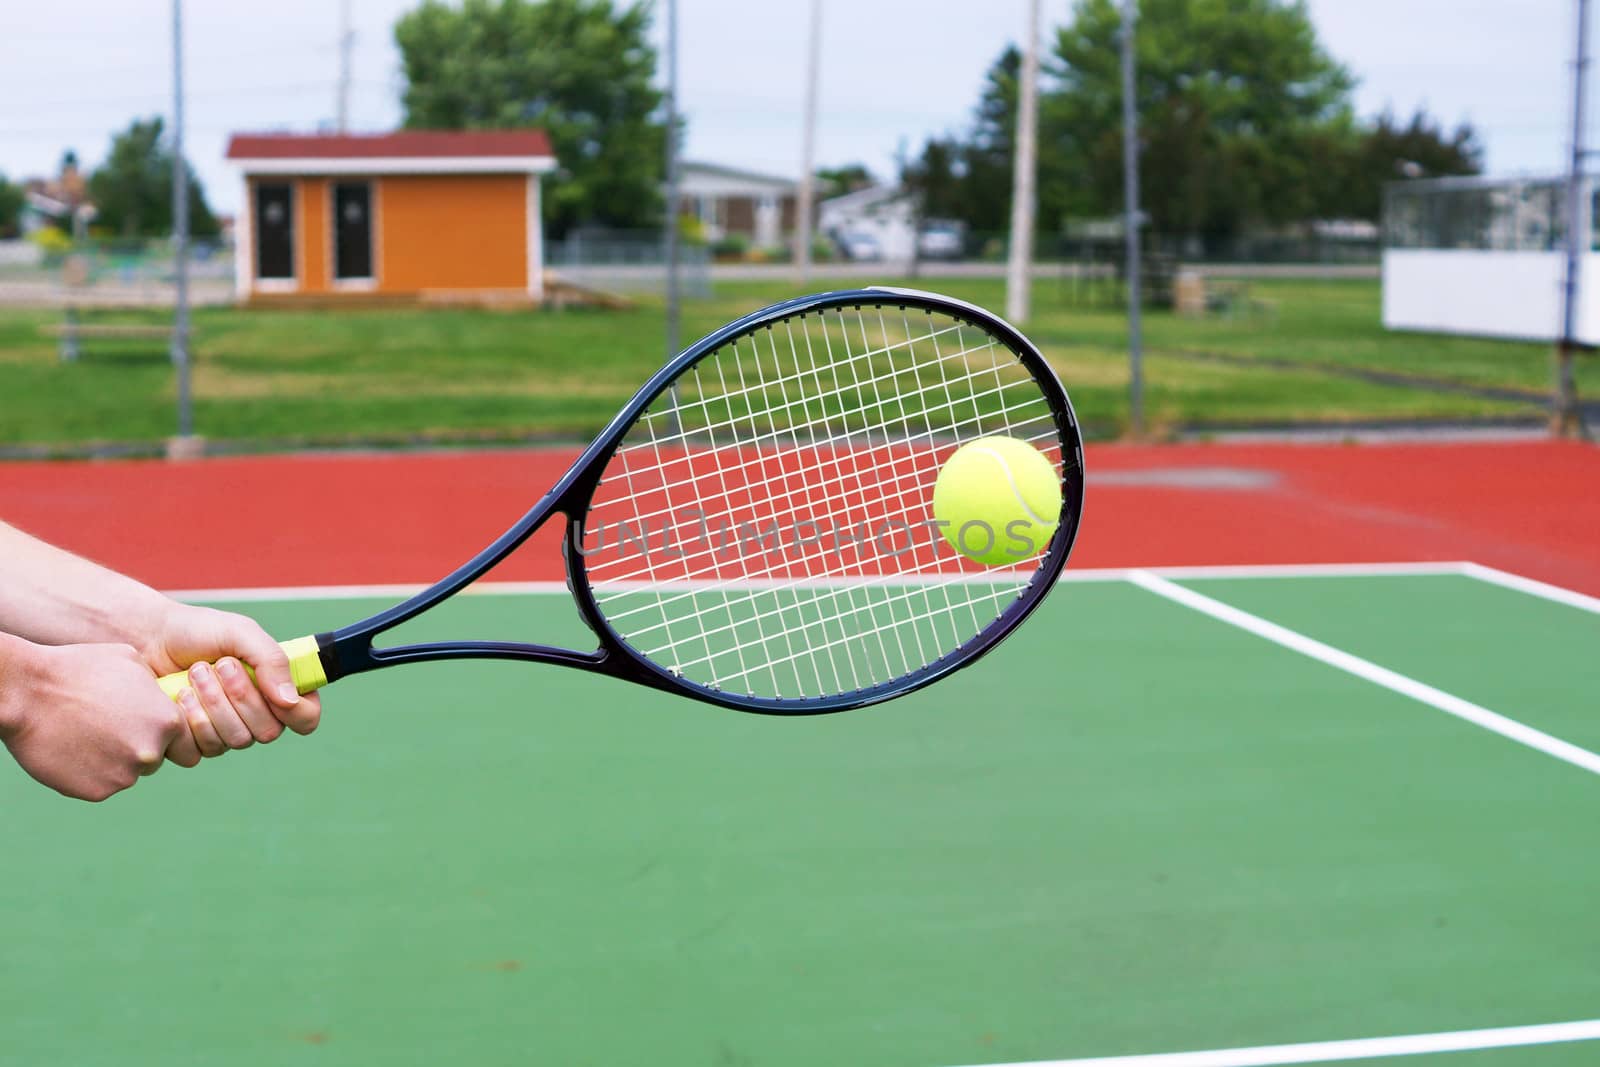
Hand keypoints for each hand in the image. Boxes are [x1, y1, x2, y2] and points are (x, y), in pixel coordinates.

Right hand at [1, 642, 198, 801]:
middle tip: (108, 729)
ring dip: (112, 760)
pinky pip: (100, 785)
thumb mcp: (132, 663)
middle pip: (154, 759)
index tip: (144, 728)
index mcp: (167, 722)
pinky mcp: (95, 792)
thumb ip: (157, 690)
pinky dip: (88, 773)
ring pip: (127, 773)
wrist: (28, 693)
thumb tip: (168, 699)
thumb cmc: (79, 670)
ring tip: (84, 734)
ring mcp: (123, 776)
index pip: (183, 743)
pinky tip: (71, 749)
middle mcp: (151, 753)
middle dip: (137, 748)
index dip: (166, 737)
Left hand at [141, 604, 322, 758]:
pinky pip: (203, 751)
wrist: (146, 639)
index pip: (306, 718)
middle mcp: (255, 715)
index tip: (279, 695)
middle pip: (268, 731)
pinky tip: (178, 696)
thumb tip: (290, 700)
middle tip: (220, 665)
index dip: (298, 713)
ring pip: (236, 741)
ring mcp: (225, 732)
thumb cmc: (197, 631)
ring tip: (194, 673)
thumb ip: (272, 661)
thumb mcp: (241, 633)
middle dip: (241, 696)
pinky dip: (190, 721)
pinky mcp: (193, 743)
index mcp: (276, 688)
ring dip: (213, 703)